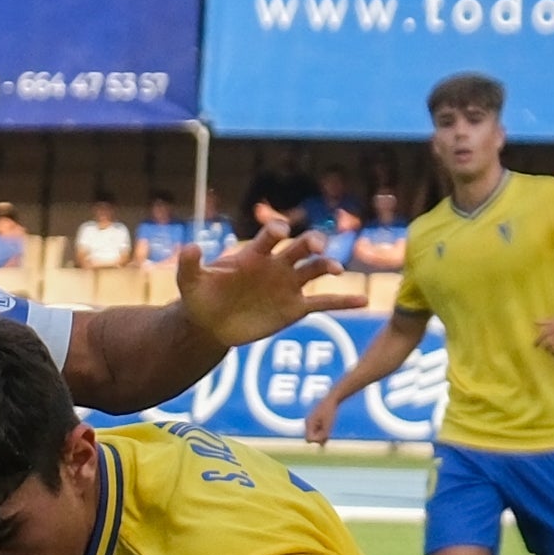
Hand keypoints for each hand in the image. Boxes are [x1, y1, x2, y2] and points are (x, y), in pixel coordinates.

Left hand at [176, 227, 363, 347]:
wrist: (210, 324)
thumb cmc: (200, 298)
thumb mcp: (190, 283)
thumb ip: (189, 264)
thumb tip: (190, 247)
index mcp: (254, 255)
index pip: (271, 236)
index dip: (277, 230)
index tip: (280, 232)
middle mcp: (277, 265)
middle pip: (301, 247)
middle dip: (311, 243)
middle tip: (316, 245)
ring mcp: (288, 285)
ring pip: (316, 269)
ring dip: (329, 266)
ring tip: (336, 270)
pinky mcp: (295, 308)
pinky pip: (324, 303)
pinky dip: (343, 302)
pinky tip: (364, 302)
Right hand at [301, 392, 341, 446]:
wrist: (332, 398)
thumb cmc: (330, 410)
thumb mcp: (328, 424)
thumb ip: (324, 435)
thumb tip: (321, 446)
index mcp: (309, 423)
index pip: (309, 439)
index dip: (317, 440)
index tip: (326, 435)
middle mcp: (308, 423)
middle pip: (310, 438)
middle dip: (318, 438)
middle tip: (328, 431)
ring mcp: (311, 422)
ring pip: (314, 434)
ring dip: (321, 435)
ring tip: (329, 426)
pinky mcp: (315, 421)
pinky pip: (317, 430)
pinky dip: (322, 431)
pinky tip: (328, 426)